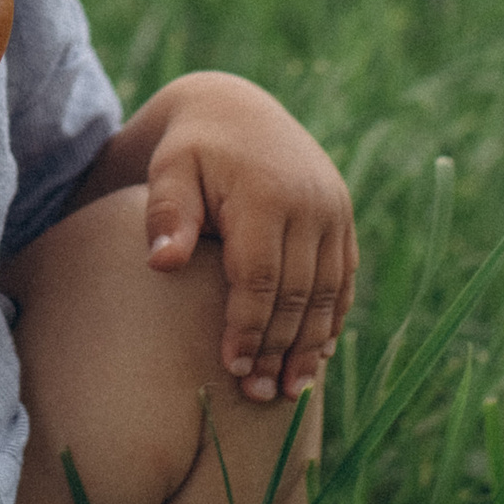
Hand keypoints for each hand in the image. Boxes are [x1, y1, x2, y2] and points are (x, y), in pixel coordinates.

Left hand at [138, 73, 357, 402]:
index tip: (232, 369)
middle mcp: (311, 204)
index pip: (260, 278)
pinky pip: (343, 279)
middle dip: (279, 348)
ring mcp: (334, 211)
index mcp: (267, 194)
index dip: (248, 327)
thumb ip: (166, 215)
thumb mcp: (169, 171)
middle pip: (298, 293)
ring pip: (328, 293)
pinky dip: (332, 319)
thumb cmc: (191, 150)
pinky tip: (316, 356)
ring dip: (311, 345)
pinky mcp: (343, 218)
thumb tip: (160, 264)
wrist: (237, 109)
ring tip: (290, 390)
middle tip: (258, 394)